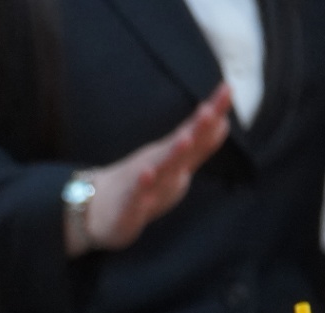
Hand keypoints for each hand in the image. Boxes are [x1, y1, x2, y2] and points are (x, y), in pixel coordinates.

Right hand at [72, 83, 231, 254]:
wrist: (97, 211)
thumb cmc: (142, 186)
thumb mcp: (175, 165)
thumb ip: (200, 146)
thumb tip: (224, 122)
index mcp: (171, 156)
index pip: (197, 132)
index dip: (213, 113)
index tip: (227, 88)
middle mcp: (157, 164)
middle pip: (180, 146)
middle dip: (195, 129)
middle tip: (208, 110)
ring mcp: (142, 185)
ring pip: (159, 168)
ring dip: (172, 154)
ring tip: (185, 139)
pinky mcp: (128, 206)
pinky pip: (136, 195)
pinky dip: (142, 184)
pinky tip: (147, 173)